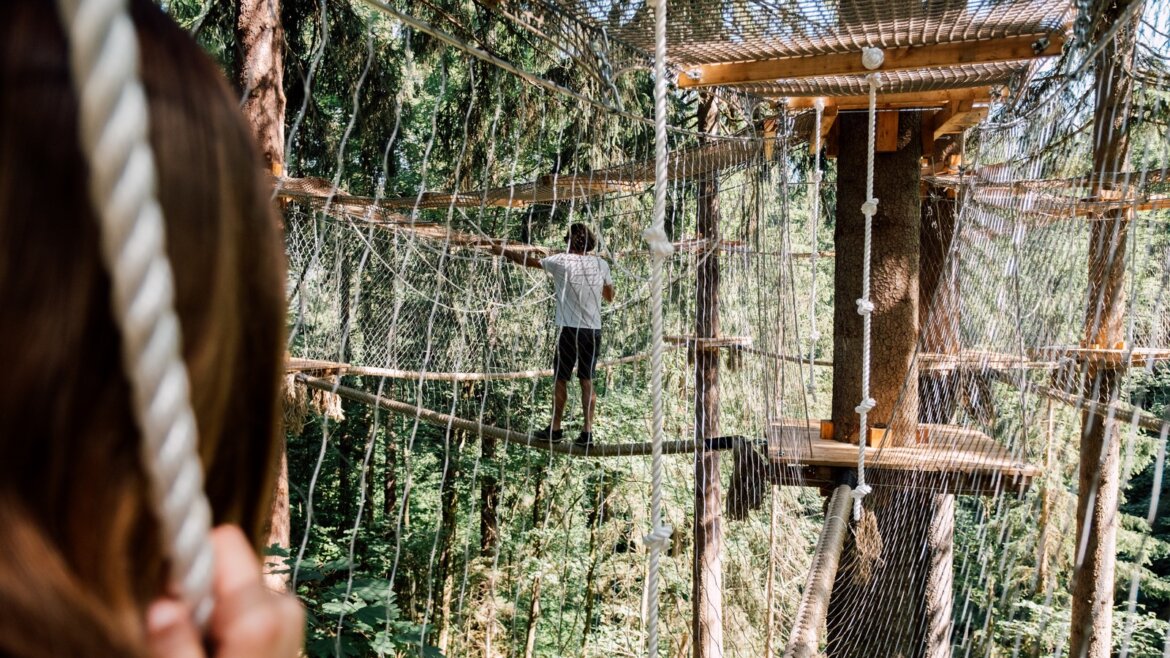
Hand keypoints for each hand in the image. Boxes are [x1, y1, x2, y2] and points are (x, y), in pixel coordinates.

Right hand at [146, 526, 304, 657]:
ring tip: (213, 650)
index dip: (191, 563)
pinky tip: (229, 652)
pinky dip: (232, 620)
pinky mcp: (288, 621)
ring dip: (216, 610)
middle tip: (193, 638)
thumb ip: (174, 645)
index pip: (225, 542)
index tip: (175, 601)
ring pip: (238, 583)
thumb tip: (161, 606)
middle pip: (230, 563)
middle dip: (203, 591)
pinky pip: (250, 601)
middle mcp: (284, 604)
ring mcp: (290, 612)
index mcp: (261, 614)